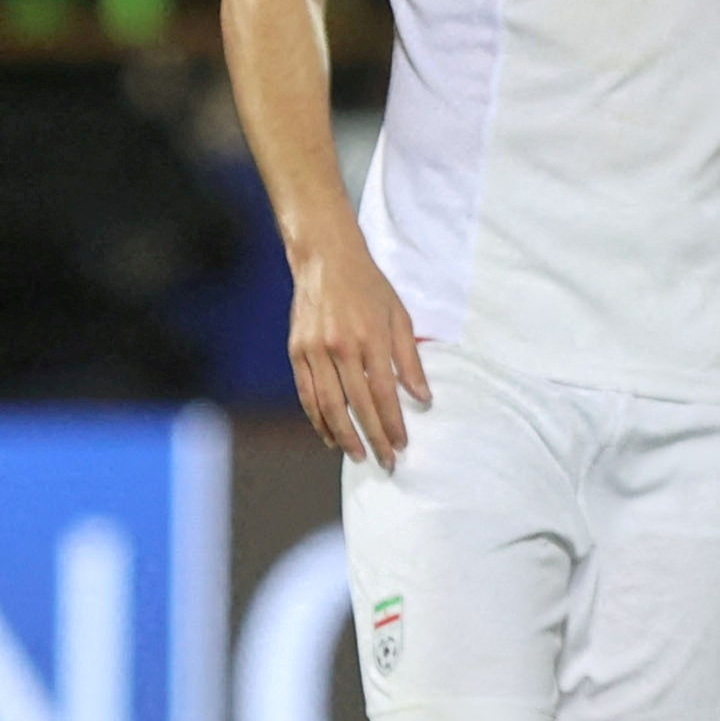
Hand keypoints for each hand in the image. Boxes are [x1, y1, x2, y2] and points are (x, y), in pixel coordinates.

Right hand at [289, 230, 428, 466]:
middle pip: (357, 405)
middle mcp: (340, 347)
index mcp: (370, 338)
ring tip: (358, 455)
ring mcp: (314, 350)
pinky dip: (318, 418)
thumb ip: (410, 360)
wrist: (326, 259)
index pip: (384, 393)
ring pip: (328, 405)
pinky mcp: (297, 351)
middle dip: (373, 437)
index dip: (393, 422)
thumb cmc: (368, 286)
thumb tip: (423, 398)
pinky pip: (307, 394)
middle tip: (385, 461)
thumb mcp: (398, 316)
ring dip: (344, 435)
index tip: (402, 444)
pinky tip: (330, 435)